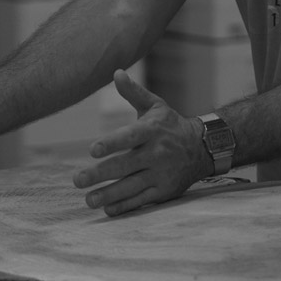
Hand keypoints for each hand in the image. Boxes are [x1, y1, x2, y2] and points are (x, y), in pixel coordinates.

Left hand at [71, 70, 210, 216]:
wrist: (203, 148)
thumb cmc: (170, 125)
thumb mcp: (155, 106)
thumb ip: (133, 92)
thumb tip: (116, 72)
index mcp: (151, 130)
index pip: (129, 137)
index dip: (111, 144)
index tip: (92, 150)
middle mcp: (156, 153)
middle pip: (125, 166)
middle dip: (100, 174)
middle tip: (77, 180)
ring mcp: (161, 174)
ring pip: (131, 187)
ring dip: (109, 194)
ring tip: (88, 199)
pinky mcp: (164, 191)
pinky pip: (142, 200)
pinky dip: (124, 206)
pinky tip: (107, 208)